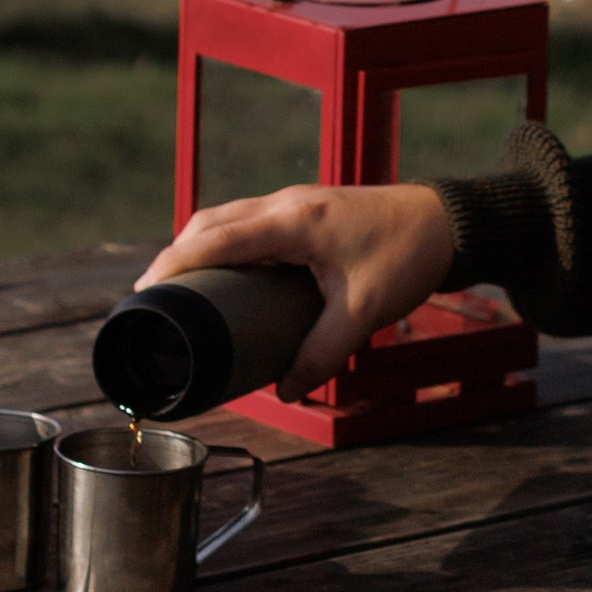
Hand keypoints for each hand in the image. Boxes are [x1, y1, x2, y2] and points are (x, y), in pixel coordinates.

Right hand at [141, 183, 454, 392]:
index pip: (216, 238)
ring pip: (228, 217)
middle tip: (151, 297)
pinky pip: (249, 221)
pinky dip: (225, 241)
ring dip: (198, 245)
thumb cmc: (407, 257)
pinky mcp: (306, 210)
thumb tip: (284, 389)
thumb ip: (323, 354)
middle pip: (211, 222)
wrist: (446, 221)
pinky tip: (225, 270)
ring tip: (179, 287)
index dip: (174, 262)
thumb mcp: (364, 313)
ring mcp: (296, 202)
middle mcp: (286, 204)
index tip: (144, 291)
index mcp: (293, 222)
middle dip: (176, 255)